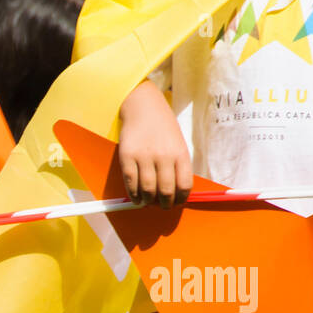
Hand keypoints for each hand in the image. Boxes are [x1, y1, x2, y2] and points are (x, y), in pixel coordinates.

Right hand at [117, 80, 192, 208]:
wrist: (143, 106)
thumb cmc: (162, 126)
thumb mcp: (178, 142)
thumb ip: (178, 164)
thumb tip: (176, 190)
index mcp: (180, 153)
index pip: (184, 185)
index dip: (181, 199)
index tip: (177, 202)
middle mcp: (164, 156)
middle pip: (166, 191)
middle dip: (165, 204)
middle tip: (162, 206)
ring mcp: (144, 157)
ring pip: (148, 190)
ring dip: (148, 201)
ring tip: (148, 202)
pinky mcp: (127, 157)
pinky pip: (131, 183)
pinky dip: (134, 195)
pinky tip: (136, 198)